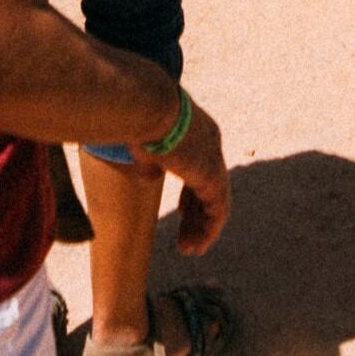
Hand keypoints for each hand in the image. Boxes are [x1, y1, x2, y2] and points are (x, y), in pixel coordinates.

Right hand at [154, 96, 234, 254]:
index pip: (201, 167)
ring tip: (189, 250)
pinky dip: (209, 229)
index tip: (183, 213)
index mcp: (195, 130)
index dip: (192, 193)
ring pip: (215, 201)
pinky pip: (218, 210)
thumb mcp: (141, 139)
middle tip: (185, 240)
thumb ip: (148, 158)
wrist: (146, 104)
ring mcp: (214, 158)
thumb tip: (148, 174)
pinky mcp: (212, 174)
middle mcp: (210, 143)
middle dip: (196, 215)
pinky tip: (197, 246)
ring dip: (202, 229)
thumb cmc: (136, 117)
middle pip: (208, 186)